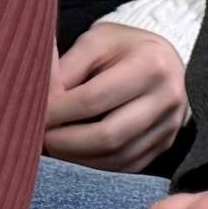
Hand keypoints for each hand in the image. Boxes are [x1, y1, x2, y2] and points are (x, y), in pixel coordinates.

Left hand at [45, 22, 187, 170]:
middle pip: (108, 136)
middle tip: (42, 137)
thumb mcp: (95, 41)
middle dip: (67, 142)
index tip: (37, 115)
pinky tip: (77, 154)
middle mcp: (167, 98)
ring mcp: (170, 126)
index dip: (60, 112)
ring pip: (117, 157)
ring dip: (79, 158)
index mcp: (150, 65)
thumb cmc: (123, 47)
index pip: (94, 99)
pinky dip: (97, 165)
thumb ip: (67, 68)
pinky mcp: (166, 145)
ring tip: (56, 146)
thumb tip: (41, 101)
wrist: (164, 58)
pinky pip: (126, 166)